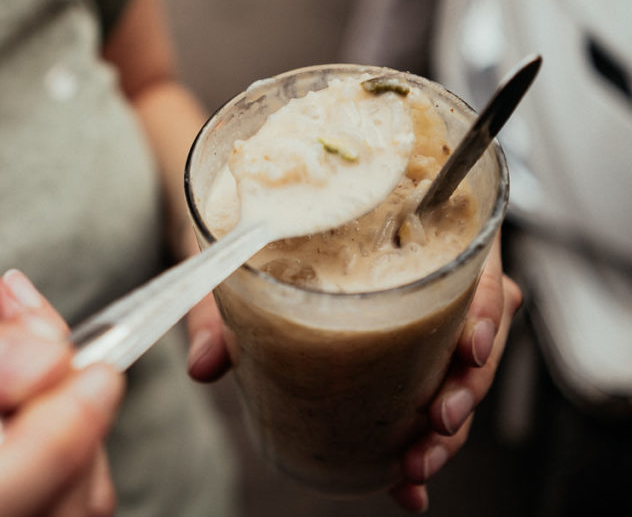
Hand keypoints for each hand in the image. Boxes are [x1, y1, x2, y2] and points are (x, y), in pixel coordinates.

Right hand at [0, 293, 123, 516]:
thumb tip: (37, 356)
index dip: (45, 439)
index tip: (87, 370)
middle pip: (42, 508)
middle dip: (60, 416)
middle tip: (36, 343)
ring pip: (71, 505)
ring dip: (67, 425)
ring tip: (2, 377)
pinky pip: (73, 501)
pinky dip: (69, 441)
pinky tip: (19, 408)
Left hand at [183, 231, 521, 512]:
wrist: (233, 209)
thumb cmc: (249, 211)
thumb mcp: (231, 244)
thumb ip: (217, 303)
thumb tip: (204, 364)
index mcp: (403, 217)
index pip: (474, 255)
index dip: (485, 305)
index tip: (470, 348)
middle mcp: (418, 263)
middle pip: (476, 325)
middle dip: (466, 385)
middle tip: (437, 424)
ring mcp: (410, 309)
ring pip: (457, 368)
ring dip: (447, 425)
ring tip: (415, 464)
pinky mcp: (391, 346)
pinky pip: (422, 390)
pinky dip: (418, 440)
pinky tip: (404, 481)